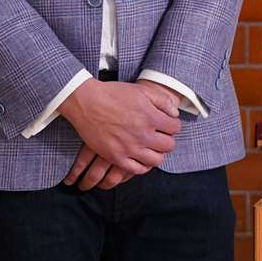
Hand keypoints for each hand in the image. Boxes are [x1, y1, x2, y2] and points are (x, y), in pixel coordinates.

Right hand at [59, 79, 181, 189]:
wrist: (86, 102)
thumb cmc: (113, 94)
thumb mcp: (141, 91)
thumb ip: (163, 101)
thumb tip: (175, 114)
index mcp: (151, 117)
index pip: (175, 128)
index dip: (172, 125)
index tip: (166, 124)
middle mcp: (143, 135)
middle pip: (168, 146)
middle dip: (167, 139)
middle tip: (160, 135)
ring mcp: (129, 148)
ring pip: (156, 160)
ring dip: (157, 153)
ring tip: (151, 147)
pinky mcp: (116, 157)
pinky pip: (137, 170)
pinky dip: (142, 165)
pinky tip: (140, 158)